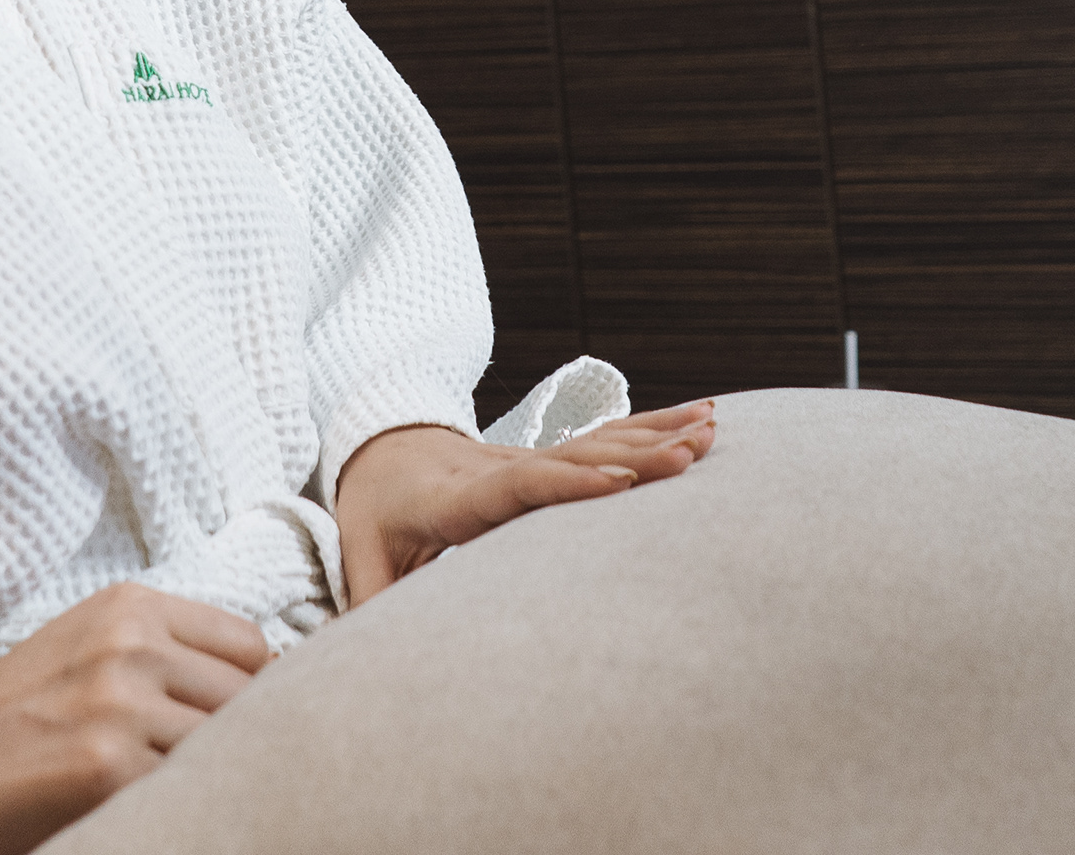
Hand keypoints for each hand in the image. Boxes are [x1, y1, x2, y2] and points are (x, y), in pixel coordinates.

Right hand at [0, 584, 268, 854]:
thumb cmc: (13, 714)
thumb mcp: (89, 647)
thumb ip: (166, 648)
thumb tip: (268, 675)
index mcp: (130, 607)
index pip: (249, 644)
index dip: (256, 690)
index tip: (243, 721)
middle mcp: (132, 645)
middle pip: (247, 696)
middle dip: (241, 735)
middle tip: (219, 765)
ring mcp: (122, 705)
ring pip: (224, 745)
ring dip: (212, 773)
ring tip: (185, 787)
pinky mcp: (110, 768)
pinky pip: (187, 788)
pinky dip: (184, 803)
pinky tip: (157, 806)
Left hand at [329, 402, 715, 609]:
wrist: (381, 447)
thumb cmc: (374, 510)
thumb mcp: (362, 555)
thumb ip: (371, 603)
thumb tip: (369, 656)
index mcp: (460, 496)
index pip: (519, 484)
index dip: (568, 482)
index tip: (617, 482)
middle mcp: (505, 466)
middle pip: (575, 457)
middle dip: (636, 456)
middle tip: (692, 454)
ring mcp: (532, 457)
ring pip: (600, 441)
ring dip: (658, 433)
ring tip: (712, 430)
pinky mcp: (550, 457)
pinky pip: (607, 438)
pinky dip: (655, 426)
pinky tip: (701, 418)